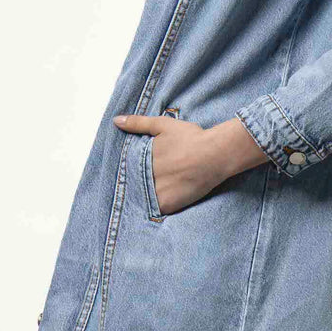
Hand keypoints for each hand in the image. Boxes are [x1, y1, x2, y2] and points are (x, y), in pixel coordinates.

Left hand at [111, 111, 269, 214]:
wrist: (214, 154)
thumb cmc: (191, 138)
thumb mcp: (162, 125)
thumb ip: (138, 123)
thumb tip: (117, 121)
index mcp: (141, 159)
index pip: (128, 171)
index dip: (132, 173)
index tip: (138, 173)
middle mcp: (145, 177)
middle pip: (136, 185)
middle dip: (139, 185)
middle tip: (152, 183)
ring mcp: (156, 192)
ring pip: (144, 199)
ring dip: (147, 197)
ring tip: (156, 194)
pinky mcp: (168, 205)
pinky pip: (157, 210)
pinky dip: (158, 207)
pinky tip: (164, 201)